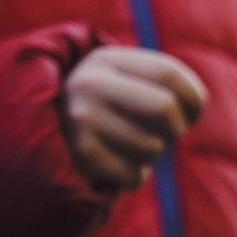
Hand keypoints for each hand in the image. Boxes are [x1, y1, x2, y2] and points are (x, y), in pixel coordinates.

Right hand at [60, 46, 207, 190]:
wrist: (41, 138)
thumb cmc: (108, 112)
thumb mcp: (128, 84)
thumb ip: (164, 85)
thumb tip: (194, 108)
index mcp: (106, 59)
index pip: (170, 73)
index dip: (194, 100)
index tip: (191, 113)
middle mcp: (89, 83)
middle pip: (164, 109)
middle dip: (176, 129)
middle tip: (165, 134)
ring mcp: (81, 119)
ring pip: (152, 147)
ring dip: (151, 155)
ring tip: (128, 147)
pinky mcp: (80, 155)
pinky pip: (135, 176)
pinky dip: (134, 176)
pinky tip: (115, 165)